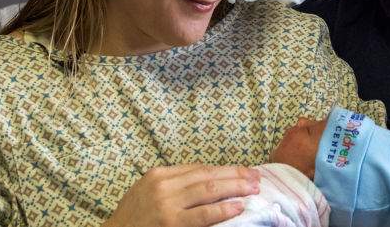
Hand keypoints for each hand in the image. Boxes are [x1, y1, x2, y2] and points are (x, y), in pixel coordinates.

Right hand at [101, 163, 259, 226]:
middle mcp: (163, 185)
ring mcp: (166, 204)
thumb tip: (208, 179)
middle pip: (207, 175)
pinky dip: (223, 209)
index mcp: (158, 174)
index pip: (199, 168)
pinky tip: (238, 206)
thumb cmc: (133, 219)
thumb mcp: (148, 192)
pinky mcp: (170, 223)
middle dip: (235, 175)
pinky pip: (203, 214)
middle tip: (256, 177)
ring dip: (235, 188)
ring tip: (253, 188)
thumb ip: (173, 184)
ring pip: (208, 190)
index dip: (224, 169)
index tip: (243, 170)